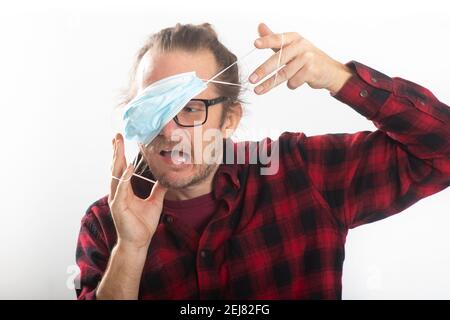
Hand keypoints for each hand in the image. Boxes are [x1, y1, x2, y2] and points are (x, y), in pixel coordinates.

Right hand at [108, 133, 167, 249]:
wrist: (139, 241)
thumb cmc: (143, 224)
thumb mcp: (155, 201)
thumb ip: (158, 189)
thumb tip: (165, 178)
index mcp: (125, 190)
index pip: (122, 167)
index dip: (121, 154)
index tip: (120, 140)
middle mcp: (118, 192)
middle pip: (116, 167)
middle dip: (116, 151)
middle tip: (116, 135)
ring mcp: (117, 198)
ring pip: (115, 174)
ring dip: (117, 159)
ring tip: (118, 145)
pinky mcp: (118, 206)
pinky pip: (121, 189)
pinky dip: (124, 177)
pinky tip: (128, 167)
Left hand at [249, 23, 352, 94]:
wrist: (330, 71)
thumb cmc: (307, 58)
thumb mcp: (291, 46)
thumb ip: (274, 39)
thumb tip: (260, 27)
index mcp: (294, 38)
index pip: (278, 39)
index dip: (267, 41)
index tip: (256, 44)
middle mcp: (301, 46)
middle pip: (278, 59)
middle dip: (263, 71)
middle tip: (251, 79)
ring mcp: (307, 58)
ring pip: (284, 74)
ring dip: (270, 84)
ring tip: (258, 90)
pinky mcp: (311, 71)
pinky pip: (293, 82)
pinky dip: (291, 85)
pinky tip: (295, 82)